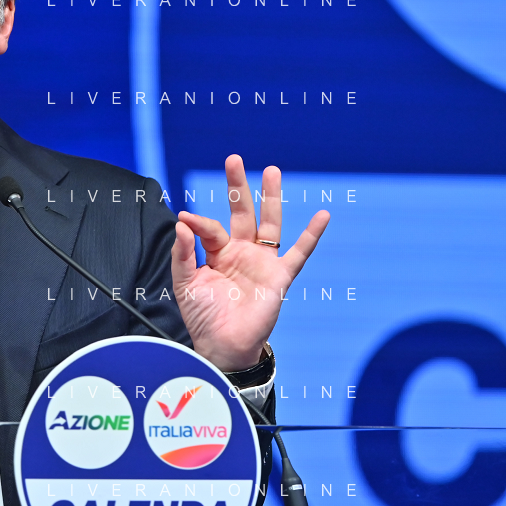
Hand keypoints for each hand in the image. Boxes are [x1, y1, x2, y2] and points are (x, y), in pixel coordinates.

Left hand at [170, 154, 328, 371]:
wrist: (222, 346)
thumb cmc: (203, 316)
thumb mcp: (185, 283)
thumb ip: (183, 254)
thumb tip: (183, 223)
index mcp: (217, 252)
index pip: (210, 227)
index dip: (198, 222)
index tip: (186, 218)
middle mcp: (241, 251)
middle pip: (241, 212)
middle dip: (238, 186)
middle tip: (233, 159)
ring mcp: (262, 262)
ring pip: (269, 223)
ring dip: (271, 197)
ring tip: (271, 171)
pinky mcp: (279, 276)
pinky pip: (299, 253)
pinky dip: (312, 235)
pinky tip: (322, 214)